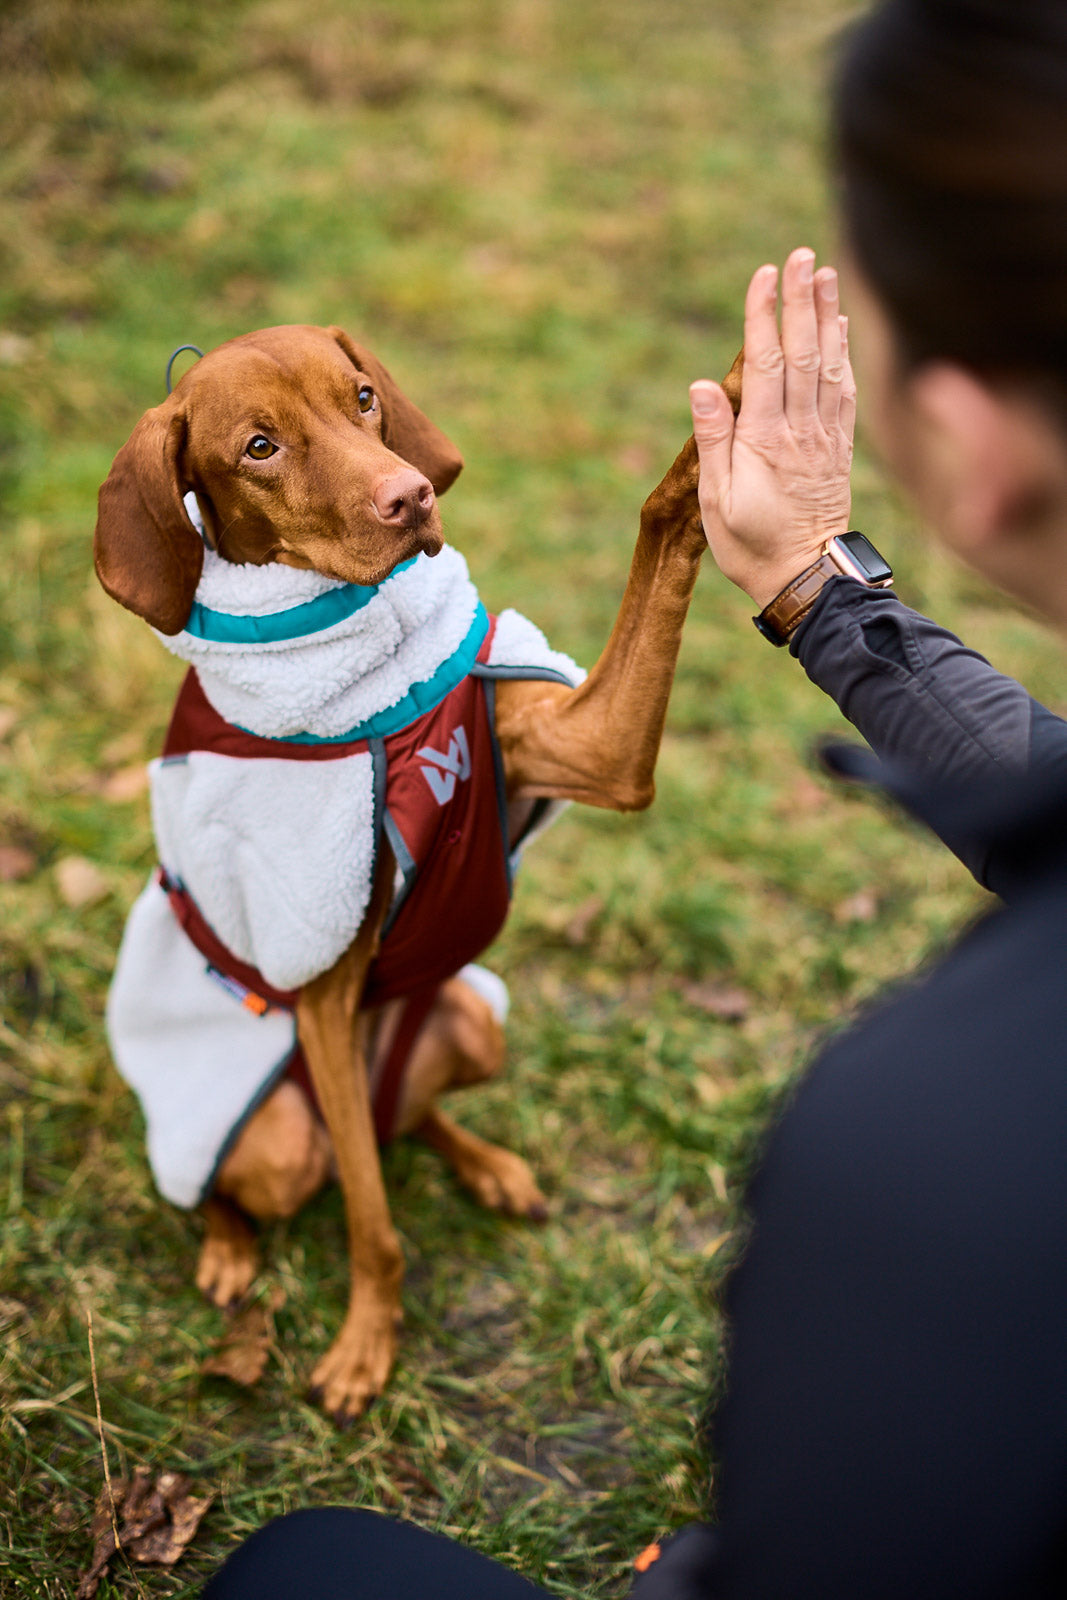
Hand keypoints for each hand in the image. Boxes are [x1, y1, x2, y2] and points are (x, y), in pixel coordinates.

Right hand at [689, 248, 856, 607]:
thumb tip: (702, 385)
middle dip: (801, 301)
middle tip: (802, 255)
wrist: (805, 578)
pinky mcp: (838, 446)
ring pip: (829, 364)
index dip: (764, 316)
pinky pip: (843, 390)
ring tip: (825, 273)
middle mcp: (800, 430)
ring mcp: (824, 436)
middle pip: (802, 352)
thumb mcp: (716, 501)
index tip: (765, 274)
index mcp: (765, 439)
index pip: (765, 364)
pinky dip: (843, 352)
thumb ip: (713, 439)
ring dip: (826, 316)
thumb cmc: (750, 545)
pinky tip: (839, 326)